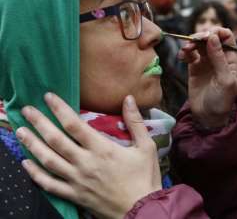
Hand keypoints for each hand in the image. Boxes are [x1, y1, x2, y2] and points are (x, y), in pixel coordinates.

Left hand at [16, 93, 161, 218]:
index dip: (59, 109)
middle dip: (39, 122)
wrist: (141, 210)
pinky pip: (49, 184)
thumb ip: (135, 122)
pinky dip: (35, 174)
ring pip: (48, 160)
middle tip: (27, 109)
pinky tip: (26, 163)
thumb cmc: (145, 177)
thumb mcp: (146, 147)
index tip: (48, 96)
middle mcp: (85, 163)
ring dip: (32, 144)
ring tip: (21, 131)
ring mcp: (77, 180)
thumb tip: (128, 98)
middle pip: (56, 140)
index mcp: (102, 149)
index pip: (74, 125)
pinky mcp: (74, 195)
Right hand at [178, 27, 236, 127]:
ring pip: (198, 44)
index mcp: (230, 58)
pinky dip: (184, 52)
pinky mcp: (194, 67)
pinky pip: (189, 53)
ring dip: (191, 42)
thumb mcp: (225, 80)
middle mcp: (218, 57)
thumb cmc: (222, 101)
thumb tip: (212, 37)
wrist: (208, 117)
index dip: (217, 32)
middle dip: (201, 36)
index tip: (207, 35)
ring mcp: (206, 61)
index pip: (226, 36)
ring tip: (186, 50)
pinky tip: (182, 57)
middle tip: (193, 41)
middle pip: (210, 37)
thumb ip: (219, 58)